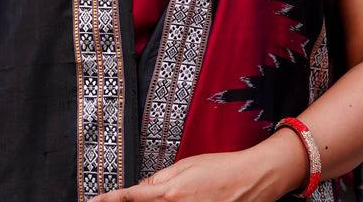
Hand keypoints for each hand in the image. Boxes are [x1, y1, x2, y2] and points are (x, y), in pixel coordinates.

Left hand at [87, 147, 280, 201]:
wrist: (252, 179)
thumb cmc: (221, 168)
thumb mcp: (187, 164)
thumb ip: (161, 179)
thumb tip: (142, 189)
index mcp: (170, 193)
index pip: (131, 198)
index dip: (109, 200)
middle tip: (118, 200)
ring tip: (144, 200)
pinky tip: (174, 201)